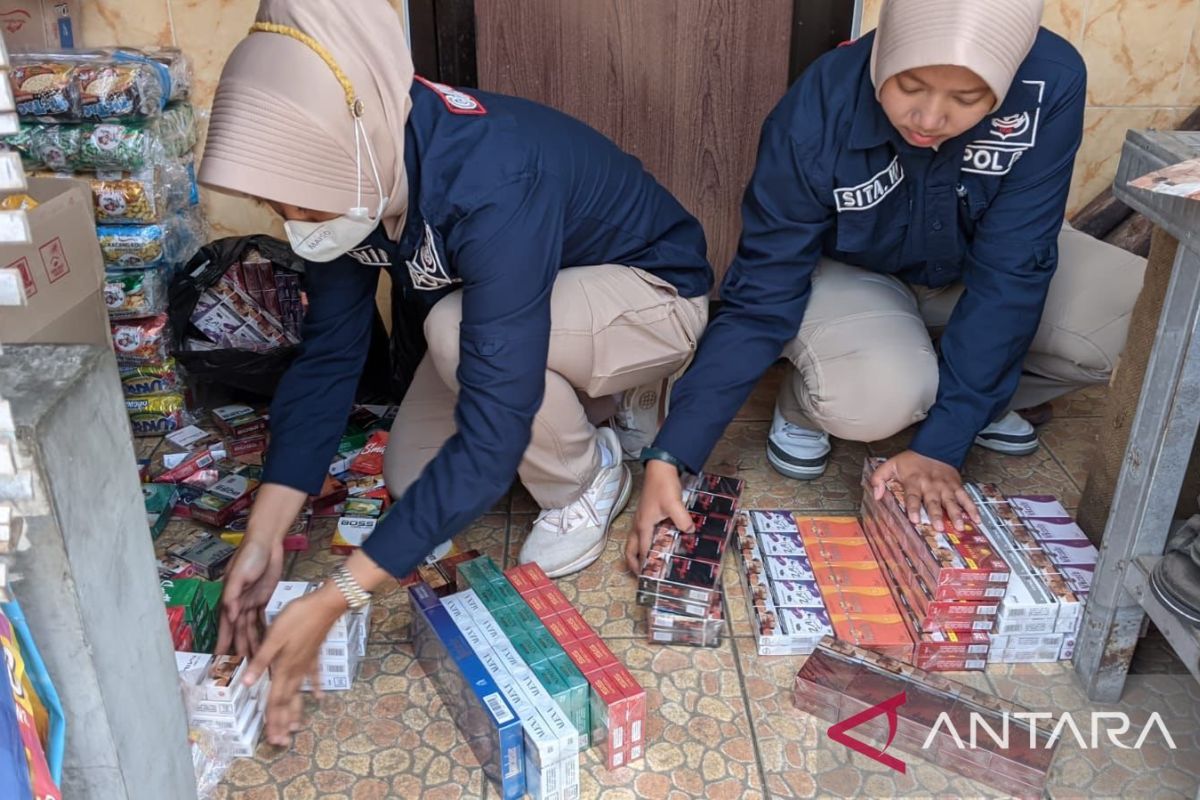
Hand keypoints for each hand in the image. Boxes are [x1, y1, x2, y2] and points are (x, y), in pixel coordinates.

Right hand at [216, 535, 284, 657]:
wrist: (266, 542)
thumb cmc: (249, 555)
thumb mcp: (239, 574)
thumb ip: (233, 594)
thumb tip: (230, 615)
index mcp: (229, 600)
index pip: (226, 627)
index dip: (223, 643)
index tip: (220, 660)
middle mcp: (238, 604)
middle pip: (238, 632)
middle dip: (239, 649)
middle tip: (241, 669)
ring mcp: (250, 602)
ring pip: (250, 629)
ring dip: (251, 644)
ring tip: (254, 662)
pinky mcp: (262, 599)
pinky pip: (261, 620)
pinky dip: (262, 631)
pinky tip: (264, 644)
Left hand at [244, 584, 346, 746]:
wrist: (325, 604)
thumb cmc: (296, 617)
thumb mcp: (274, 637)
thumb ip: (261, 660)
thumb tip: (247, 684)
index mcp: (283, 667)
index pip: (274, 699)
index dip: (271, 719)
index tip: (271, 739)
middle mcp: (295, 670)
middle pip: (286, 701)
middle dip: (282, 722)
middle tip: (281, 742)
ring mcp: (307, 664)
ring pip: (299, 692)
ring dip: (296, 710)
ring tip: (296, 727)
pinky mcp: (314, 655)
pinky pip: (313, 676)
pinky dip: (314, 687)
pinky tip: (318, 697)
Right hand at [627, 460, 694, 572]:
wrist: (660, 468)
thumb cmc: (663, 486)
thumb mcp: (674, 504)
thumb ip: (682, 520)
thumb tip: (689, 532)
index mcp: (643, 525)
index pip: (643, 550)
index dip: (646, 565)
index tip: (651, 577)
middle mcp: (639, 524)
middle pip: (630, 549)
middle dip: (634, 563)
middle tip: (642, 575)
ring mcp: (641, 519)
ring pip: (634, 542)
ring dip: (637, 554)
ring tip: (647, 564)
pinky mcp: (645, 514)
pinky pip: (641, 534)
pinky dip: (643, 544)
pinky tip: (656, 544)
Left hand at [868, 450, 979, 532]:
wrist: (933, 448)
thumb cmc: (910, 462)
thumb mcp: (890, 466)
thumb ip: (879, 479)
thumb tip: (876, 495)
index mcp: (914, 481)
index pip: (913, 497)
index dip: (913, 508)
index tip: (914, 520)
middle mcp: (931, 485)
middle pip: (934, 502)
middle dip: (937, 515)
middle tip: (939, 527)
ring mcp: (945, 486)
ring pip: (951, 501)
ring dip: (956, 514)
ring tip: (960, 527)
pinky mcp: (956, 486)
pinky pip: (965, 498)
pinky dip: (972, 508)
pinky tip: (976, 520)